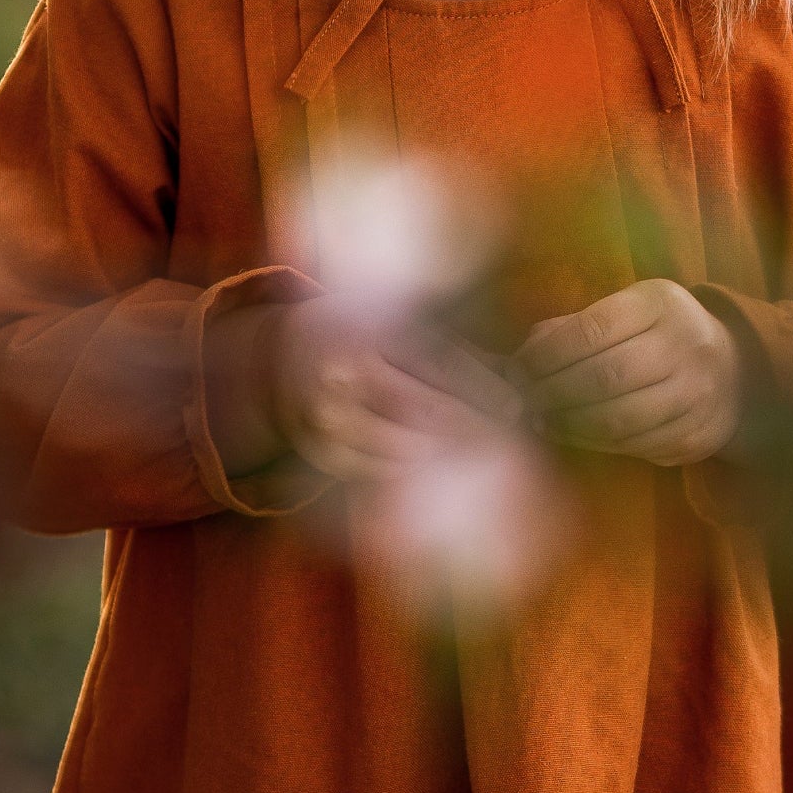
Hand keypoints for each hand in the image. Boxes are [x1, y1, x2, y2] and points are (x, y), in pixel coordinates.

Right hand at [274, 308, 523, 483]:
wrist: (275, 362)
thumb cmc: (349, 333)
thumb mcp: (390, 320)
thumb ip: (446, 345)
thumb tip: (510, 377)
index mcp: (367, 331)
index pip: (439, 363)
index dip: (484, 388)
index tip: (517, 407)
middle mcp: (345, 374)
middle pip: (429, 411)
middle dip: (478, 429)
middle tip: (512, 438)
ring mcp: (330, 420)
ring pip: (410, 450)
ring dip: (454, 456)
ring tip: (484, 455)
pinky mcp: (324, 455)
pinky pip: (385, 472)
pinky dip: (419, 472)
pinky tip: (442, 467)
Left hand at [514, 278, 741, 465]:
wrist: (733, 371)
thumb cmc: (658, 334)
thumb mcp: (626, 311)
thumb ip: (573, 327)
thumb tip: (521, 357)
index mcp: (659, 304)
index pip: (594, 329)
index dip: (548, 353)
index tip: (517, 369)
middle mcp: (684, 346)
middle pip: (606, 377)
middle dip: (554, 392)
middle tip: (523, 400)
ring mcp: (695, 395)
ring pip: (620, 419)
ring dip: (569, 424)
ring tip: (539, 420)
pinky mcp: (696, 436)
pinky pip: (635, 446)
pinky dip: (594, 444)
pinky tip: (569, 435)